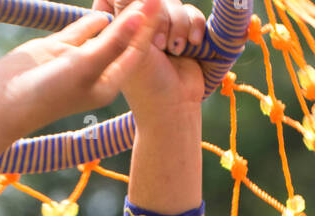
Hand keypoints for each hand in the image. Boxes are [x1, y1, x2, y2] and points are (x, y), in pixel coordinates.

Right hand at [0, 0, 163, 133]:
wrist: (4, 101)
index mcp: (108, 83)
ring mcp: (78, 58)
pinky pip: (84, 26)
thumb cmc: (47, 91)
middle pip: (123, 39)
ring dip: (117, 13)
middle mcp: (96, 71)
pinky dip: (95, 14)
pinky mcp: (60, 46)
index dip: (148, 25)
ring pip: (104, 29)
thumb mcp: (85, 65)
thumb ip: (112, 41)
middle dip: (137, 17)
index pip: (136, 50)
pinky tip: (108, 1)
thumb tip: (140, 17)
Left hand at [91, 0, 206, 114]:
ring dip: (178, 25)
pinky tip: (192, 44)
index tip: (141, 20)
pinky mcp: (183, 34)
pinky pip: (191, 13)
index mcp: (120, 29)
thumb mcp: (133, 45)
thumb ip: (131, 11)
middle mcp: (140, 27)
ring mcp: (162, 29)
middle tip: (158, 44)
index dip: (129, 2)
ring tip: (175, 50)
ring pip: (174, 3)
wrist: (175, 107)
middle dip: (160, 16)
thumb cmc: (147, 84)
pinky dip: (194, 26)